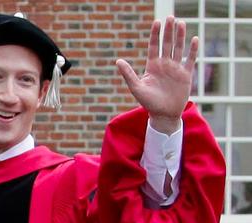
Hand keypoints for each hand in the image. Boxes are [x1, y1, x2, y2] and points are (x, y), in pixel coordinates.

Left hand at [116, 15, 197, 133]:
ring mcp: (176, 69)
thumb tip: (118, 61)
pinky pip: (190, 60)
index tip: (157, 22)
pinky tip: (194, 39)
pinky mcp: (186, 75)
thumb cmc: (148, 102)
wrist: (163, 114)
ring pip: (178, 48)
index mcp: (152, 66)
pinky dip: (192, 50)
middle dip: (168, 31)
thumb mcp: (136, 88)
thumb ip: (128, 74)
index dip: (155, 34)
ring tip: (180, 23)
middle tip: (170, 17)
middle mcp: (164, 64)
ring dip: (180, 36)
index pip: (154, 46)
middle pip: (167, 44)